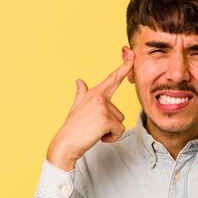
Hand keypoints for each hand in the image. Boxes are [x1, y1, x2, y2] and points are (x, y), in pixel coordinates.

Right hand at [46, 49, 134, 170]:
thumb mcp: (77, 107)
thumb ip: (81, 93)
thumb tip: (79, 81)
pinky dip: (112, 137)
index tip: (132, 53)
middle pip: (119, 113)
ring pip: (120, 122)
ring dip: (111, 131)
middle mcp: (99, 97)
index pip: (113, 78)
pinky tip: (99, 137)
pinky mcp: (105, 120)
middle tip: (93, 127)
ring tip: (95, 131)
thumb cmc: (73, 127)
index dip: (125, 66)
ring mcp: (102, 108)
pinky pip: (119, 131)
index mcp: (94, 93)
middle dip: (110, 124)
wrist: (65, 144)